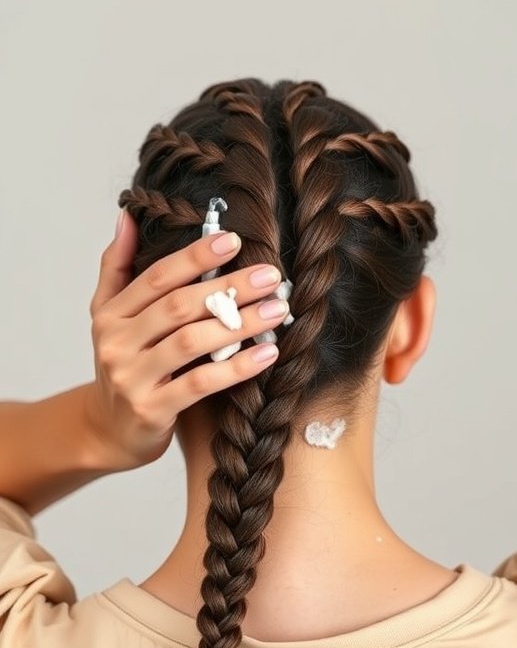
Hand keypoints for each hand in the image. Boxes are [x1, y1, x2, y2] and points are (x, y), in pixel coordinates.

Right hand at [84, 210, 287, 471]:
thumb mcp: (109, 316)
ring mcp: (133, 378)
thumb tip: (128, 216)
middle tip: (270, 275)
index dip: (195, 256)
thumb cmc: (125, 366)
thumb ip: (118, 267)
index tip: (234, 240)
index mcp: (111, 314)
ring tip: (276, 310)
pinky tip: (267, 355)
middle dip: (228, 287)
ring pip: (192, 342)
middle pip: (179, 306)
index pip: (157, 276)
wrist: (108, 431)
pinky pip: (200, 383)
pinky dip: (236, 368)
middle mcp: (117, 342)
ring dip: (239, 323)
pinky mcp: (152, 410)